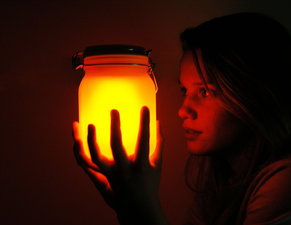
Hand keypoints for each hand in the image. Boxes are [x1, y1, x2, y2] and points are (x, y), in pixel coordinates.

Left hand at [72, 107, 165, 223]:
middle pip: (116, 146)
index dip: (145, 123)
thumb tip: (158, 122)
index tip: (145, 108)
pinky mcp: (100, 177)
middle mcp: (124, 170)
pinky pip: (84, 164)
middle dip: (115, 127)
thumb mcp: (157, 164)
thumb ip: (158, 142)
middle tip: (114, 111)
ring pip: (92, 157)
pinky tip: (77, 137)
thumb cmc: (149, 183)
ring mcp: (109, 175)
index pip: (144, 140)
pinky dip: (78, 151)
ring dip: (87, 139)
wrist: (137, 208)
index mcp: (141, 166)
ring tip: (83, 124)